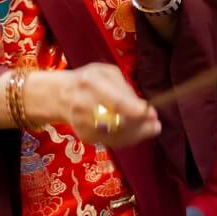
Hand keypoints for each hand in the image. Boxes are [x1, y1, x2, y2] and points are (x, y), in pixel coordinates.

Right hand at [42, 64, 160, 148]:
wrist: (61, 95)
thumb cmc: (89, 80)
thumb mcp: (106, 73)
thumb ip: (124, 88)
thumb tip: (144, 108)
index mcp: (90, 82)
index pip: (116, 101)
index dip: (136, 111)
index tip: (151, 113)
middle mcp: (83, 104)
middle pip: (118, 122)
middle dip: (141, 126)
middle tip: (155, 125)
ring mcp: (82, 123)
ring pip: (117, 136)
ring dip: (137, 134)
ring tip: (150, 129)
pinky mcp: (85, 136)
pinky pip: (111, 142)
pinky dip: (127, 139)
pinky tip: (135, 132)